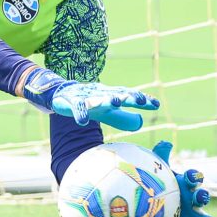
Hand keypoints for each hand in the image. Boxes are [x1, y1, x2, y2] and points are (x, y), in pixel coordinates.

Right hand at [21, 68, 159, 131]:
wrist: (60, 94)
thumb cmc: (88, 103)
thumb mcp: (106, 111)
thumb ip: (122, 118)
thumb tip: (141, 123)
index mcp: (111, 95)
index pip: (129, 95)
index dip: (142, 99)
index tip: (156, 105)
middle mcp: (101, 93)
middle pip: (117, 94)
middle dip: (128, 96)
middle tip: (140, 101)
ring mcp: (86, 97)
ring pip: (98, 98)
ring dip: (106, 100)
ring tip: (116, 102)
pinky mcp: (71, 102)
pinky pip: (76, 107)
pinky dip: (79, 113)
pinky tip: (82, 122)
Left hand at [152, 141, 212, 216]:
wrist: (150, 203)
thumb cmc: (158, 184)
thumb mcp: (157, 169)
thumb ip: (160, 155)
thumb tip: (165, 143)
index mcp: (184, 183)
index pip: (192, 178)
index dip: (193, 177)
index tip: (192, 177)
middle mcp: (190, 198)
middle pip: (200, 197)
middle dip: (202, 196)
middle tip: (200, 197)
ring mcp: (190, 213)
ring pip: (202, 216)